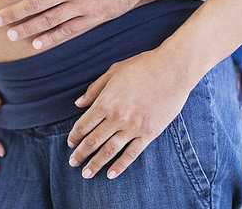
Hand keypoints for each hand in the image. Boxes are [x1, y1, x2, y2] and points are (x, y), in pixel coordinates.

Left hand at [66, 47, 191, 179]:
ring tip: (86, 174)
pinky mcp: (149, 133)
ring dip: (95, 164)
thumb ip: (94, 89)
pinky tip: (111, 174)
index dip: (75, 136)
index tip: (70, 143)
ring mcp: (133, 127)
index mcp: (106, 101)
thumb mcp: (113, 72)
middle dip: (80, 154)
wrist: (171, 70)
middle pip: (93, 141)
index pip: (84, 125)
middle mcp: (117, 117)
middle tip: (73, 163)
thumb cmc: (141, 66)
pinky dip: (120, 166)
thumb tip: (79, 104)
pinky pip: (131, 154)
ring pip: (109, 151)